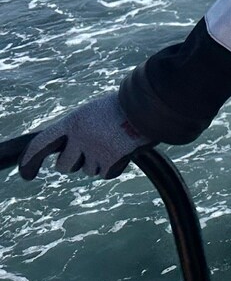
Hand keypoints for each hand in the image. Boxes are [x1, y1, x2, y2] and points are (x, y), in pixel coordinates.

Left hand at [19, 92, 150, 180]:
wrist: (153, 105)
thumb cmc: (126, 106)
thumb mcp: (95, 111)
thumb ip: (78, 129)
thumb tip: (66, 150)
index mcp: (74, 120)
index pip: (41, 143)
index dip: (30, 160)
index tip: (27, 174)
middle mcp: (80, 136)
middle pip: (65, 166)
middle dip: (76, 162)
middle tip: (94, 148)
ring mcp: (95, 149)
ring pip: (89, 170)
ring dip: (100, 161)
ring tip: (117, 141)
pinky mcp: (110, 160)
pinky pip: (107, 173)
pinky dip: (116, 166)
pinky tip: (126, 149)